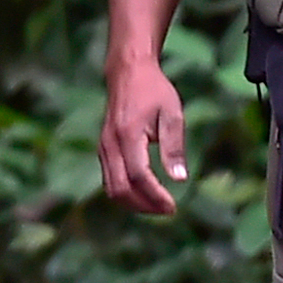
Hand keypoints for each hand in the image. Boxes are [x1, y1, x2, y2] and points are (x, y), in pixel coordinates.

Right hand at [99, 57, 191, 213]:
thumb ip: (174, 147)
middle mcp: (110, 144)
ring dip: (134, 204)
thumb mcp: (172, 114)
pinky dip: (126, 194)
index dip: (155, 196)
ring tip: (158, 205)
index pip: (139, 176)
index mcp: (128, 134)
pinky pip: (110, 181)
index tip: (173, 206)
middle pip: (121, 189)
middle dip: (144, 206)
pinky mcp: (103, 150)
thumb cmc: (154, 91)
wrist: (128, 72)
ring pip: (112, 189)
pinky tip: (145, 194)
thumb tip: (180, 179)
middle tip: (168, 210)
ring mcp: (103, 148)